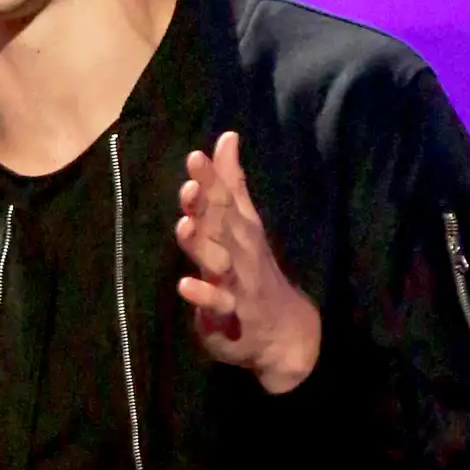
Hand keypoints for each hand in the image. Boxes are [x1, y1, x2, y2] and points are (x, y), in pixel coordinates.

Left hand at [175, 132, 320, 393]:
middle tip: (190, 185)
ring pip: (218, 261)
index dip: (211, 179)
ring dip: (202, 245)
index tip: (195, 157)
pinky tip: (184, 284)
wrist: (285, 332)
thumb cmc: (254, 269)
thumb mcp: (244, 223)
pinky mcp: (231, 315)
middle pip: (222, 225)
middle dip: (206, 205)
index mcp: (240, 228)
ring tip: (184, 225)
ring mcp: (237, 283)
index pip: (225, 198)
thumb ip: (231, 182)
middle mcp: (240, 251)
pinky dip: (203, 295)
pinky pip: (217, 305)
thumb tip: (227, 137)